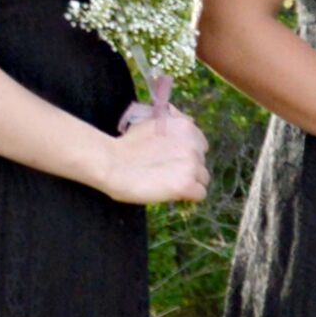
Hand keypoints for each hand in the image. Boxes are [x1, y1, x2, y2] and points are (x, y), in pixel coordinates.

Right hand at [93, 105, 212, 206]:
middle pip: (202, 162)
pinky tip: (172, 193)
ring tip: (167, 183)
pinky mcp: (186, 184)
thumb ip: (175, 121)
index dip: (186, 154)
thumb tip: (192, 121)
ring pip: (203, 178)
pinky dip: (188, 196)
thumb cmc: (127, 145)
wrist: (112, 163)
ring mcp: (191, 164)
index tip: (170, 160)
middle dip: (187, 168)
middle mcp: (193, 144)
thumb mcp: (153, 122)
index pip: (200, 145)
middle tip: (165, 172)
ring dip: (189, 182)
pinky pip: (200, 194)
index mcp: (186, 126)